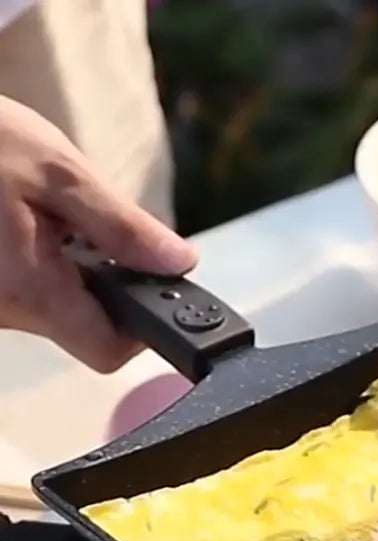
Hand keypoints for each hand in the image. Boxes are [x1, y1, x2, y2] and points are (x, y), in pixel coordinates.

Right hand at [0, 95, 196, 370]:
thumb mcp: (58, 172)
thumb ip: (123, 227)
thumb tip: (179, 263)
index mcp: (30, 289)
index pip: (107, 351)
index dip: (142, 326)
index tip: (150, 283)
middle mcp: (4, 314)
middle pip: (84, 327)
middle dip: (105, 282)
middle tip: (90, 228)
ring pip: (56, 309)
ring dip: (72, 269)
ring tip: (49, 216)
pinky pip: (27, 292)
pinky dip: (42, 264)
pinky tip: (26, 222)